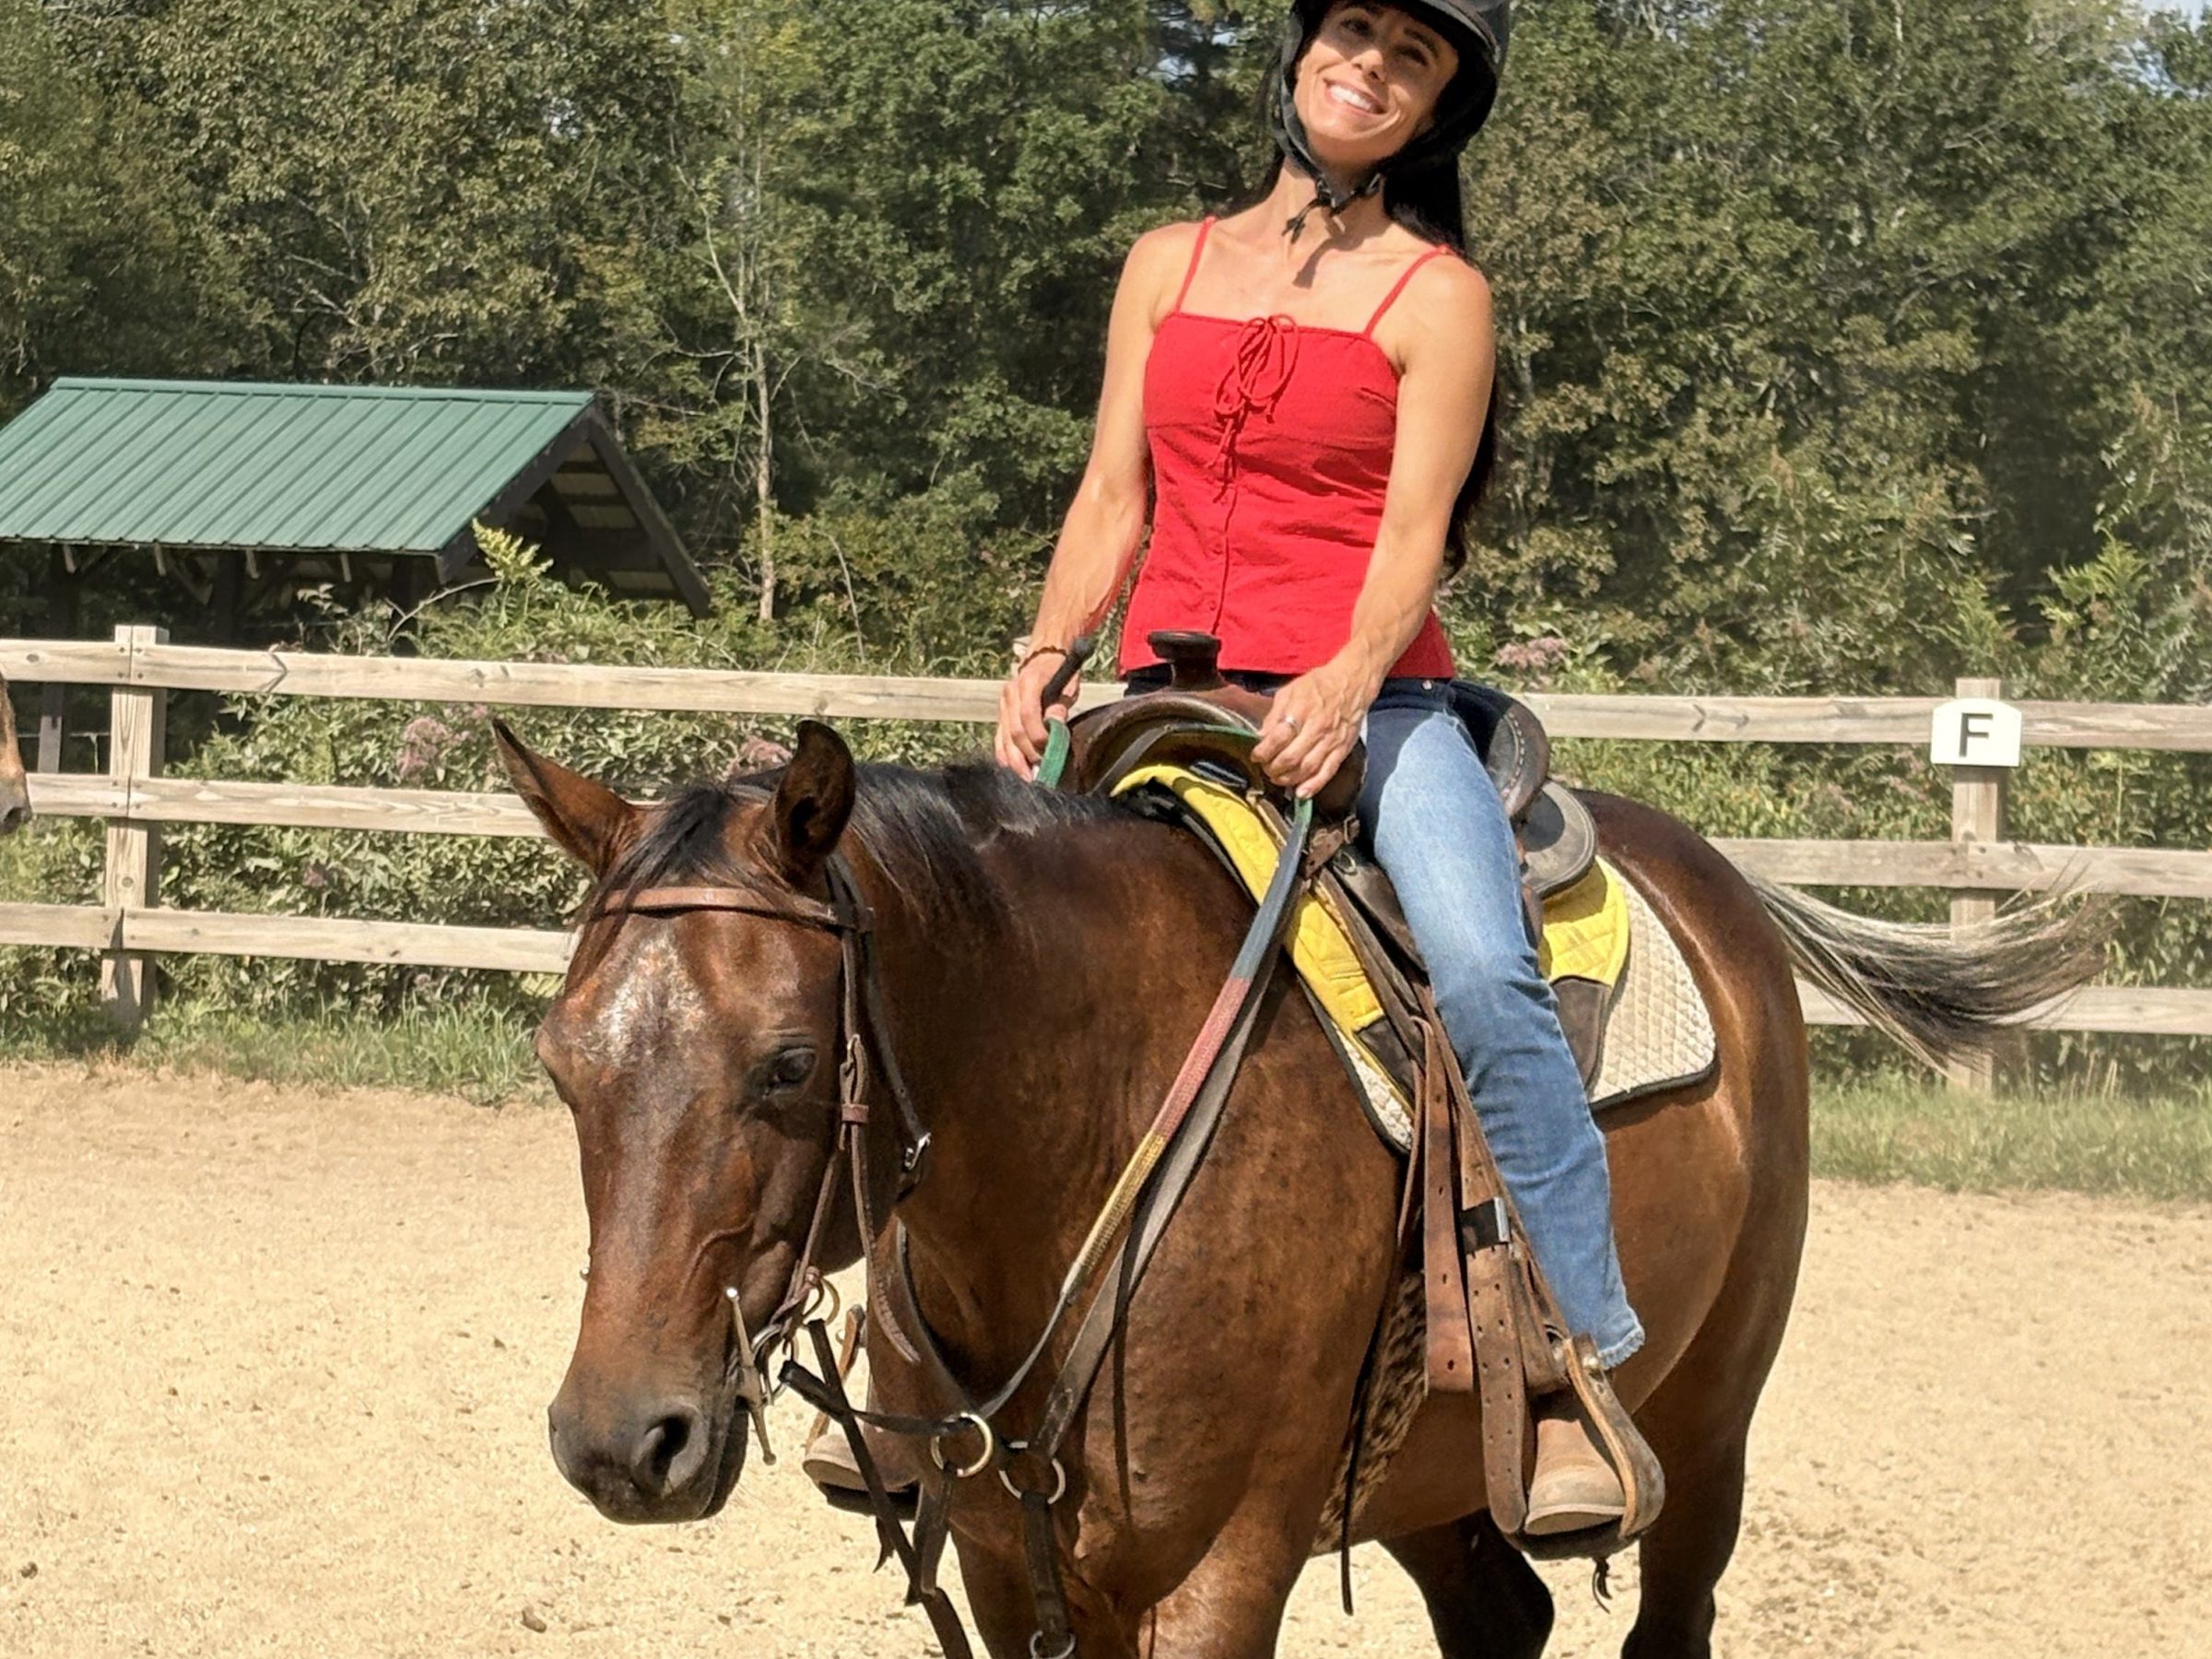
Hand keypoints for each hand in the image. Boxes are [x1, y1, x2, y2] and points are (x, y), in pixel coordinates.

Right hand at [994, 646, 1082, 778]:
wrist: (1043, 657)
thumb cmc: (1058, 671)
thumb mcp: (1067, 684)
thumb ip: (1060, 705)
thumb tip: (1054, 725)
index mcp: (1028, 683)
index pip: (1028, 715)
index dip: (1038, 736)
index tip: (1050, 749)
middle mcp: (1010, 694)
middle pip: (1014, 730)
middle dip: (1027, 753)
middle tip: (1041, 770)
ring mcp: (1003, 705)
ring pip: (1004, 737)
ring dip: (1015, 760)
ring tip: (1027, 777)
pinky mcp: (1001, 714)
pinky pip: (999, 737)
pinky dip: (1004, 753)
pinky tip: (1011, 767)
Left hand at [1252, 660, 1373, 799]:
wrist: (1353, 683)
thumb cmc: (1319, 685)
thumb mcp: (1290, 691)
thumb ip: (1274, 714)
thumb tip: (1260, 736)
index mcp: (1301, 710)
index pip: (1278, 737)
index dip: (1263, 751)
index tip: (1256, 756)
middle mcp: (1316, 728)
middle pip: (1291, 757)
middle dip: (1273, 768)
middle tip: (1266, 769)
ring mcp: (1331, 741)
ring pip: (1307, 768)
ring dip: (1289, 779)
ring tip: (1278, 779)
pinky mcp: (1342, 750)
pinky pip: (1328, 771)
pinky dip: (1314, 785)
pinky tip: (1301, 793)